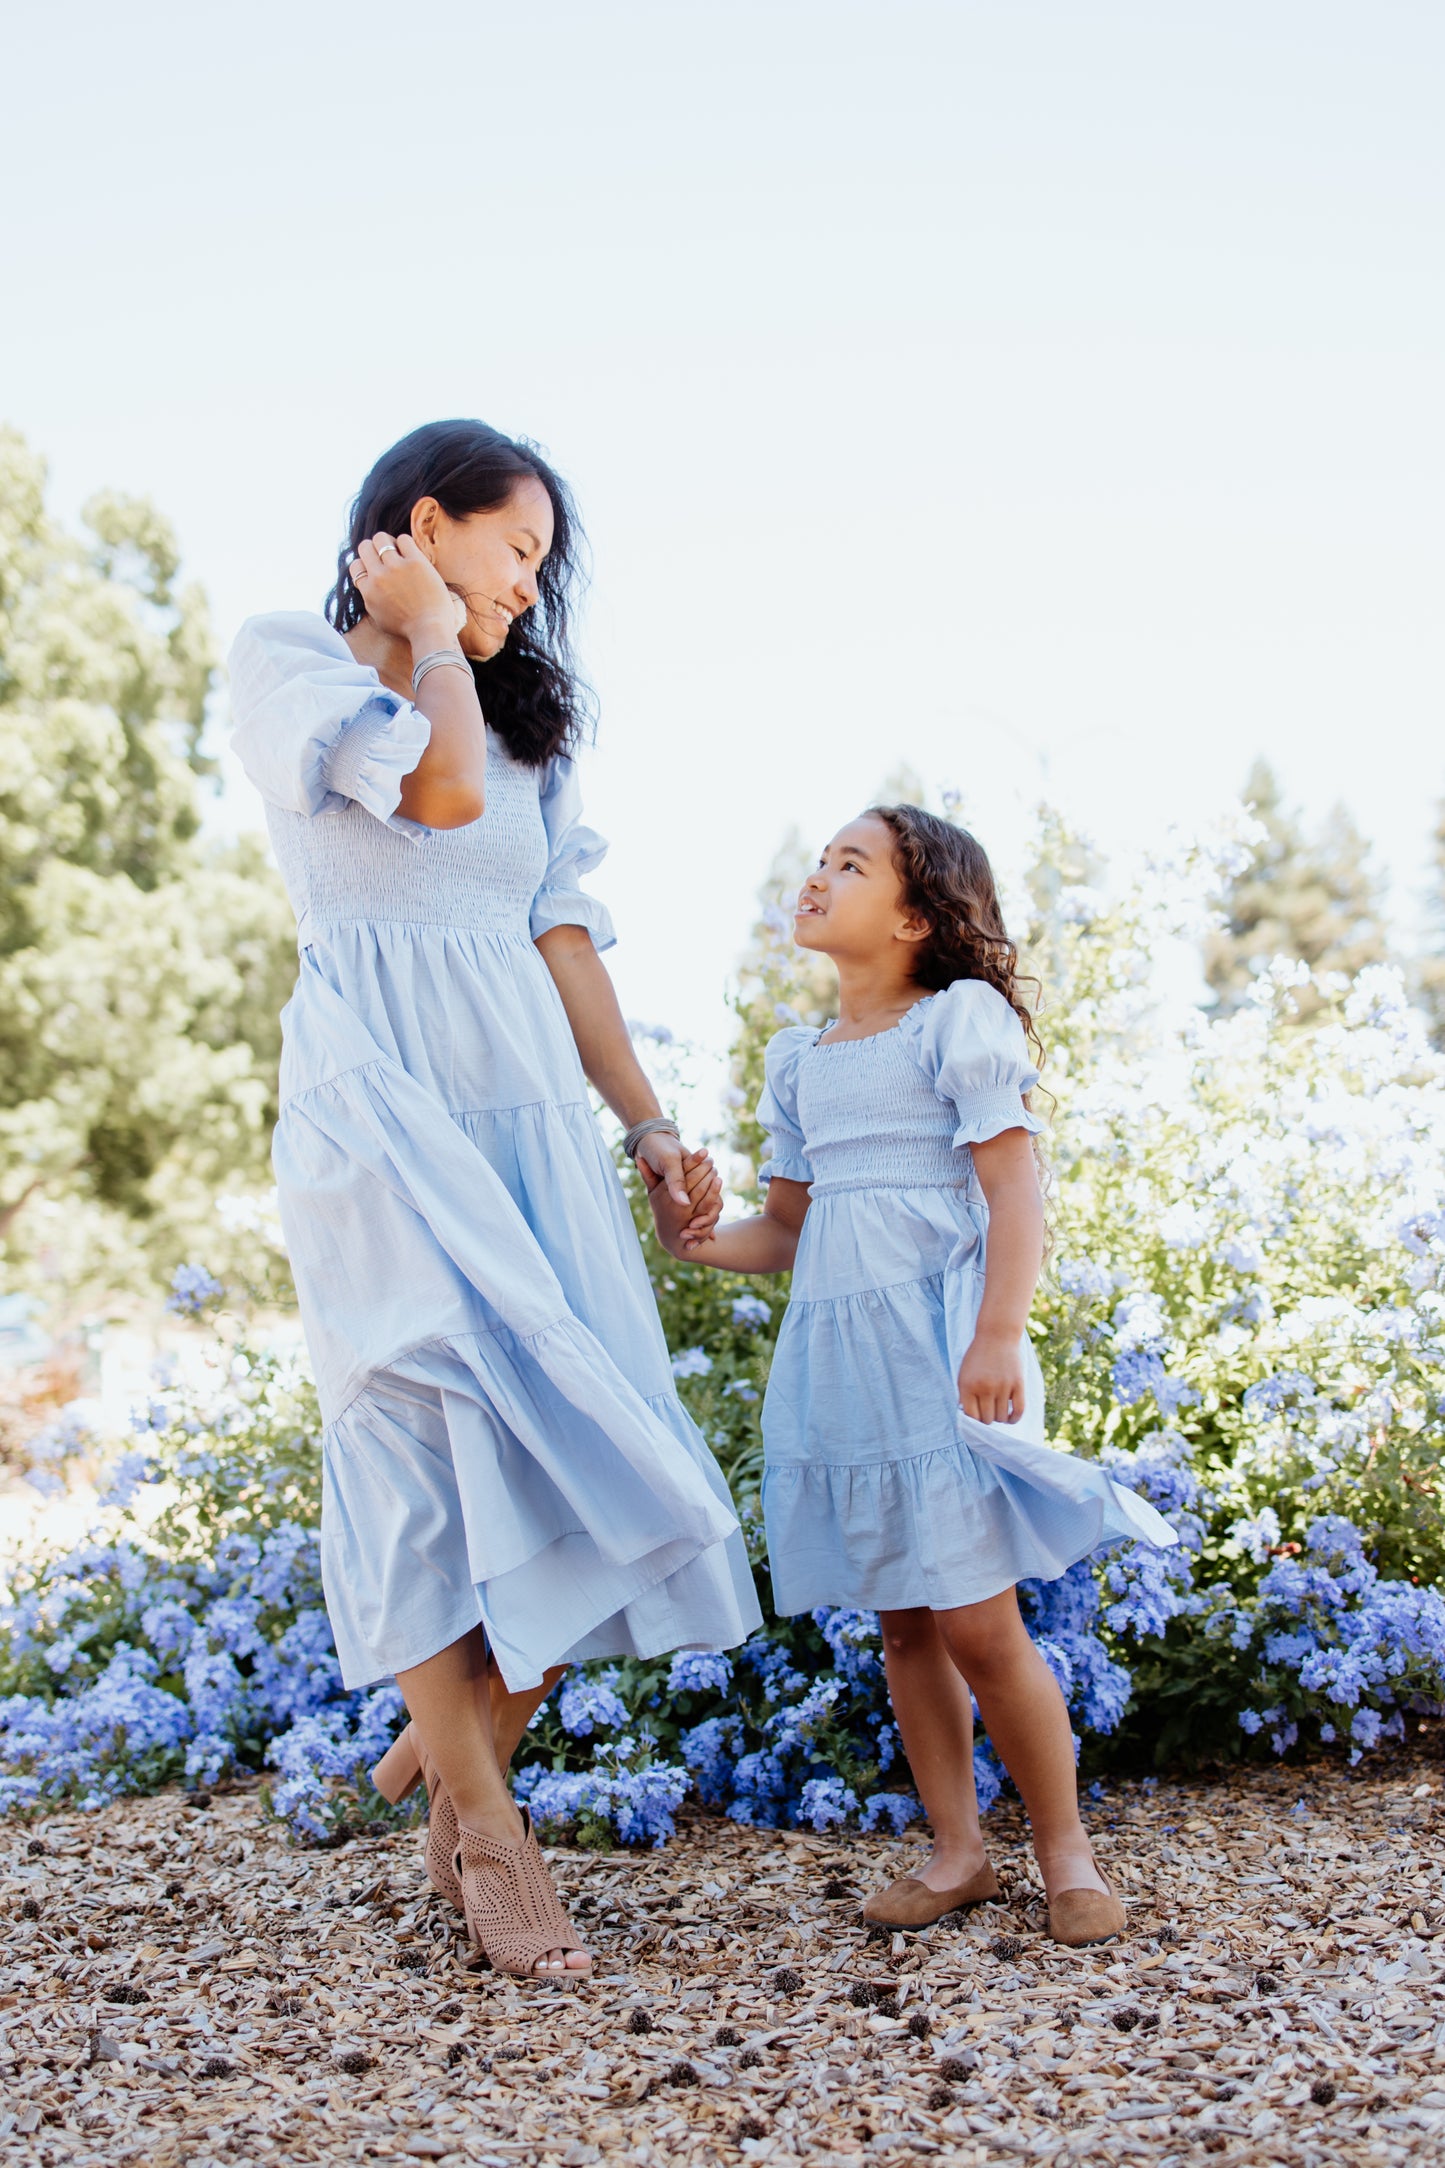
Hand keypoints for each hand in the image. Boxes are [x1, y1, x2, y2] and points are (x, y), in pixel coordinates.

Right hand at [351, 532, 463, 647]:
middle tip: (387, 556)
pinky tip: (412, 554)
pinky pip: (403, 539)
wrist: (429, 630)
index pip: (356, 565)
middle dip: (374, 548)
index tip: (377, 569)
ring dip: (390, 543)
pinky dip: (406, 543)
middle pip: (365, 546)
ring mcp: (396, 567)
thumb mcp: (379, 617)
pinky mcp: (415, 562)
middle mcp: (378, 576)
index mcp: (368, 590)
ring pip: (381, 538)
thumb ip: (370, 598)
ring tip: (400, 552)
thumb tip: (367, 584)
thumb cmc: (408, 628)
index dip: (366, 564)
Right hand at [643, 1147, 720, 1253]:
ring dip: (711, 1181)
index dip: (693, 1161)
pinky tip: (717, 1183)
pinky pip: (709, 1206)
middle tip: (710, 1160)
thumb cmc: (661, 1208)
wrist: (671, 1235)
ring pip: (703, 1194)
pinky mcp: (699, 1221)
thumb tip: (638, 1158)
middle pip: (694, 1184)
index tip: (702, 1151)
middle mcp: (674, 1207)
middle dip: (704, 1170)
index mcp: (662, 1196)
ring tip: (715, 1170)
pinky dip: (715, 1194)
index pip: (681, 1175)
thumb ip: (648, 1175)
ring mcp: (687, 1216)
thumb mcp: (653, 1193)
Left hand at [957, 1328, 1025, 1425]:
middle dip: (987, 1419)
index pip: (971, 1416)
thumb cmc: (978, 1356)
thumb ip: (964, 1395)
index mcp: (968, 1386)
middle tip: (988, 1412)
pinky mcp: (1018, 1384)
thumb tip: (968, 1417)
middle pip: (987, 1419)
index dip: (974, 1421)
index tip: (977, 1417)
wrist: (997, 1335)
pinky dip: (1014, 1419)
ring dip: (1000, 1418)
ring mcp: (1003, 1386)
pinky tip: (1010, 1418)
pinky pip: (1018, 1411)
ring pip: (1002, 1417)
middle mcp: (985, 1388)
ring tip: (998, 1411)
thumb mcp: (964, 1373)